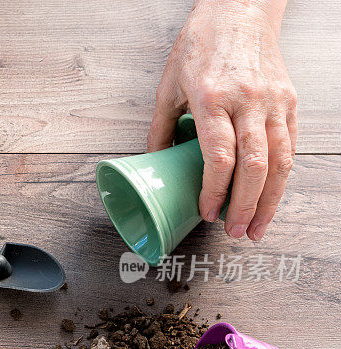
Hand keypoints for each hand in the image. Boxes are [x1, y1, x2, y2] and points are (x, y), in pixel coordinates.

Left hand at [147, 0, 296, 240]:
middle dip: (246, 206)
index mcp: (212, 99)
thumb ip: (160, 129)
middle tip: (237, 232)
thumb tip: (152, 165)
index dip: (214, 191)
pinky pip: (290, 145)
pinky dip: (282, 176)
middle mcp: (247, 101)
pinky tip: (272, 196)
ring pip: (280, 160)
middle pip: (254, 165)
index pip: (219, 156)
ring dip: (270, 200)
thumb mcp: (167, 86)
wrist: (238, 9)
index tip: (207, 212)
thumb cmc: (199, 46)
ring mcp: (273, 101)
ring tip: (258, 227)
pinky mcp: (288, 101)